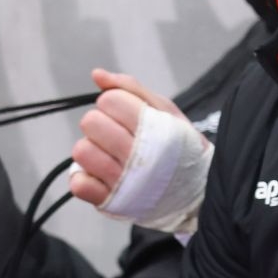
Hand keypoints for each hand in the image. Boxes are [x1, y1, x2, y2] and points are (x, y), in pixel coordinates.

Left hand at [71, 69, 198, 207]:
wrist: (199, 191)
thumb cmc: (182, 147)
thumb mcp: (167, 111)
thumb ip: (131, 88)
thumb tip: (97, 75)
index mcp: (152, 128)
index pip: (108, 101)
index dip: (116, 103)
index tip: (130, 116)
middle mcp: (137, 156)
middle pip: (90, 123)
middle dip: (102, 124)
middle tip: (120, 135)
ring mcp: (122, 181)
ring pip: (82, 152)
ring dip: (93, 151)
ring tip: (112, 156)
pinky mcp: (111, 202)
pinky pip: (78, 184)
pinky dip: (86, 179)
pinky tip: (103, 176)